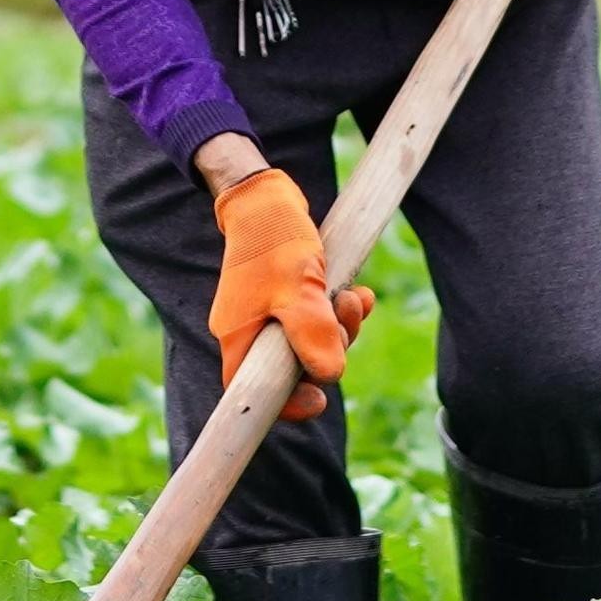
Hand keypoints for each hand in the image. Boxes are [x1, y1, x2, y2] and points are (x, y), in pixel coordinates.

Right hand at [204, 162, 375, 422]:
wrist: (267, 194)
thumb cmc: (274, 239)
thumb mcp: (298, 289)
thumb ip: (313, 335)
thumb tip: (332, 376)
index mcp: (240, 335)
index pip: (253, 391)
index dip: (286, 405)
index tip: (319, 398)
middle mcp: (251, 329)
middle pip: (293, 367)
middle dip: (330, 350)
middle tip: (346, 316)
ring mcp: (269, 312)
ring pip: (311, 342)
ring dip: (341, 326)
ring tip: (354, 297)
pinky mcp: (287, 295)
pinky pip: (318, 318)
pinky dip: (340, 310)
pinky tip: (360, 293)